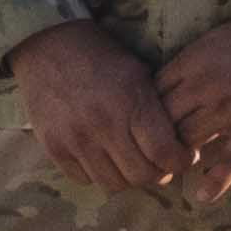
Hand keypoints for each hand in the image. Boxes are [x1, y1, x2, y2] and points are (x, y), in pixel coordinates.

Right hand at [8, 20, 185, 194]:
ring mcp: (76, 138)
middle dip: (156, 173)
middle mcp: (104, 124)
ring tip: (129, 162)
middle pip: (141, 175)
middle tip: (157, 163)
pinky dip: (97, 173)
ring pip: (113, 184)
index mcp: (130, 102)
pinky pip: (84, 179)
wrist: (48, 46)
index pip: (164, 153)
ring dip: (126, 177)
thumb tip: (181, 144)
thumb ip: (157, 109)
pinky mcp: (54, 147)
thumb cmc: (101, 57)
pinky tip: (101, 156)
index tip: (182, 158)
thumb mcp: (138, 72)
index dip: (179, 162)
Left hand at [156, 3, 230, 197]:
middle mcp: (204, 90)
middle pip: (164, 122)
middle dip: (157, 137)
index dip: (147, 112)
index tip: (146, 122)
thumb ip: (191, 64)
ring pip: (189, 141)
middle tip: (155, 150)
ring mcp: (229, 111)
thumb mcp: (212, 40)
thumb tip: (171, 84)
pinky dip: (216, 180)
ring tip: (176, 165)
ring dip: (180, 155)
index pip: (153, 95)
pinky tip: (203, 196)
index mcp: (192, 65)